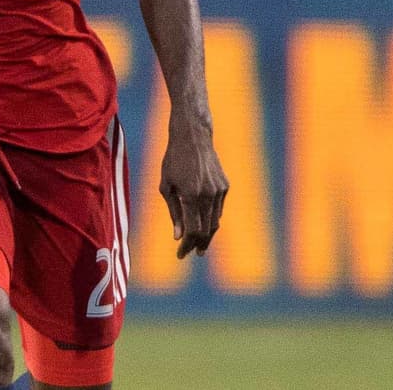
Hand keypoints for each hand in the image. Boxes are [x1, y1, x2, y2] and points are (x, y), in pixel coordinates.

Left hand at [160, 119, 227, 258]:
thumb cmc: (173, 160)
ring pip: (215, 221)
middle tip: (191, 253)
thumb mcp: (166, 185)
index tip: (180, 255)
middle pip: (206, 230)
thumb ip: (174, 212)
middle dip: (198, 244)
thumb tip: (178, 237)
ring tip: (199, 245)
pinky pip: (218, 208)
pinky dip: (212, 219)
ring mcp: (219, 190)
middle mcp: (208, 195)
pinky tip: (205, 224)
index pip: (192, 230)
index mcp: (190, 195)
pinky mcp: (225, 186)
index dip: (187, 246)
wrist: (194, 137)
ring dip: (207, 235)